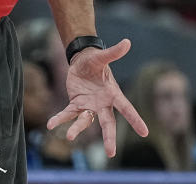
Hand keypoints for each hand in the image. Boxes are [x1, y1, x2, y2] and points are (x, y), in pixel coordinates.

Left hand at [46, 38, 147, 157]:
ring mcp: (89, 106)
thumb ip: (113, 52)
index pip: (126, 108)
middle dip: (109, 137)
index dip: (135, 119)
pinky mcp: (76, 104)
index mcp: (113, 94)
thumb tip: (127, 42)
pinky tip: (51, 125)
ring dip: (77, 129)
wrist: (82, 62)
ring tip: (69, 137)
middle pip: (107, 123)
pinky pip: (68, 114)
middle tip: (111, 153)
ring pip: (85, 121)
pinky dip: (60, 119)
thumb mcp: (102, 56)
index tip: (145, 132)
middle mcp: (102, 104)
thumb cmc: (95, 60)